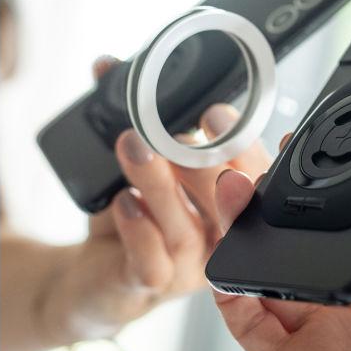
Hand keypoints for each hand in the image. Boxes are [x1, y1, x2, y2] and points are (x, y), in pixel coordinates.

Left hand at [37, 56, 270, 344]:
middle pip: (233, 207)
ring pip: (186, 230)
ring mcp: (188, 266)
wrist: (97, 273)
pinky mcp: (151, 284)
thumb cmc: (132, 215)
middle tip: (195, 124)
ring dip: (161, 185)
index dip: (245, 148)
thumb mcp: (138, 163)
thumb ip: (133, 118)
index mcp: (228, 204)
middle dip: (212, 161)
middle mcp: (216, 237)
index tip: (220, 114)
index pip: (254, 178)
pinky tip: (124, 201)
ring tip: (135, 146)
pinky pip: (153, 262)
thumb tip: (109, 65)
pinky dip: (140, 230)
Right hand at [213, 146, 350, 350]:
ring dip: (248, 235)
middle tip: (258, 168)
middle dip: (279, 203)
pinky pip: (253, 326)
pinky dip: (231, 298)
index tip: (313, 148)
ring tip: (232, 198)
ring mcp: (329, 332)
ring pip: (274, 272)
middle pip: (309, 239)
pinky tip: (225, 271)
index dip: (335, 184)